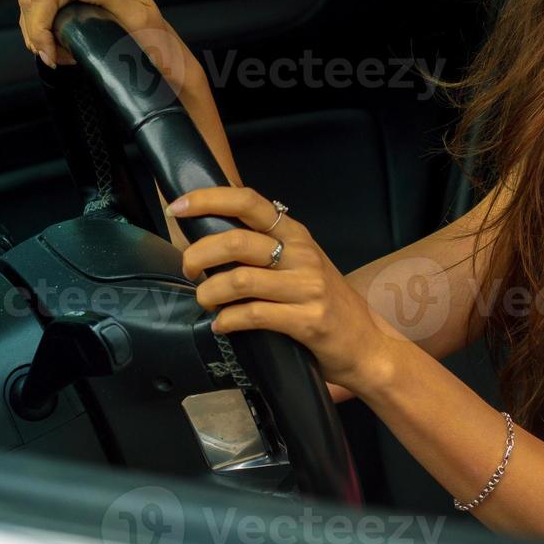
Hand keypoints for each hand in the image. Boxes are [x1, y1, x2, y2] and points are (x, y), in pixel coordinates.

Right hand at [15, 0, 200, 98]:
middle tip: (52, 58)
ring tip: (58, 55)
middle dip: (37, 31)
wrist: (165, 58)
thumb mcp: (136, 18)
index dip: (40, 24)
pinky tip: (61, 49)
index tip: (49, 54)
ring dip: (38, 33)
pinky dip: (44, 33)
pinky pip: (42, 11)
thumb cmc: (155, 42)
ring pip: (33, 4)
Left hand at [172, 185, 402, 395]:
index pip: (249, 202)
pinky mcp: (308, 321)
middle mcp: (303, 255)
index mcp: (297, 235)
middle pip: (237, 241)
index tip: (177, 207)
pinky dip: (227, 320)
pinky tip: (221, 325)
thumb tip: (208, 240)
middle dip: (199, 255)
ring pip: (240, 280)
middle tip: (188, 270)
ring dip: (209, 292)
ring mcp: (307, 288)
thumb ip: (266, 249)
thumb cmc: (324, 303)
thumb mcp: (300, 264)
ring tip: (205, 301)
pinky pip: (253, 315)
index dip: (209, 199)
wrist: (366, 343)